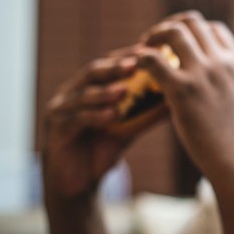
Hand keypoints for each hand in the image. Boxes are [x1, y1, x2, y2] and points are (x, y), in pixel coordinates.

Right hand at [42, 50, 136, 199]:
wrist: (78, 183)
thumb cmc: (103, 149)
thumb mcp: (129, 128)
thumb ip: (147, 113)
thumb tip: (178, 100)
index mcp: (89, 87)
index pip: (108, 63)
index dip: (127, 56)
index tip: (149, 50)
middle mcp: (72, 93)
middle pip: (92, 72)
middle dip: (114, 67)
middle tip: (136, 63)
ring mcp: (60, 110)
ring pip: (82, 95)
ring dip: (104, 92)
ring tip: (124, 90)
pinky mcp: (55, 130)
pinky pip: (75, 119)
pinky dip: (94, 116)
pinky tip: (112, 116)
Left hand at [137, 10, 233, 185]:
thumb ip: (226, 82)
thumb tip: (209, 79)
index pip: (214, 28)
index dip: (192, 31)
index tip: (177, 45)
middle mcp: (223, 62)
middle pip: (192, 22)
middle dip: (169, 27)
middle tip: (153, 43)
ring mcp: (204, 73)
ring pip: (173, 32)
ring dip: (153, 37)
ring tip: (141, 51)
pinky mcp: (183, 90)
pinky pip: (153, 59)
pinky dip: (141, 58)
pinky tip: (136, 70)